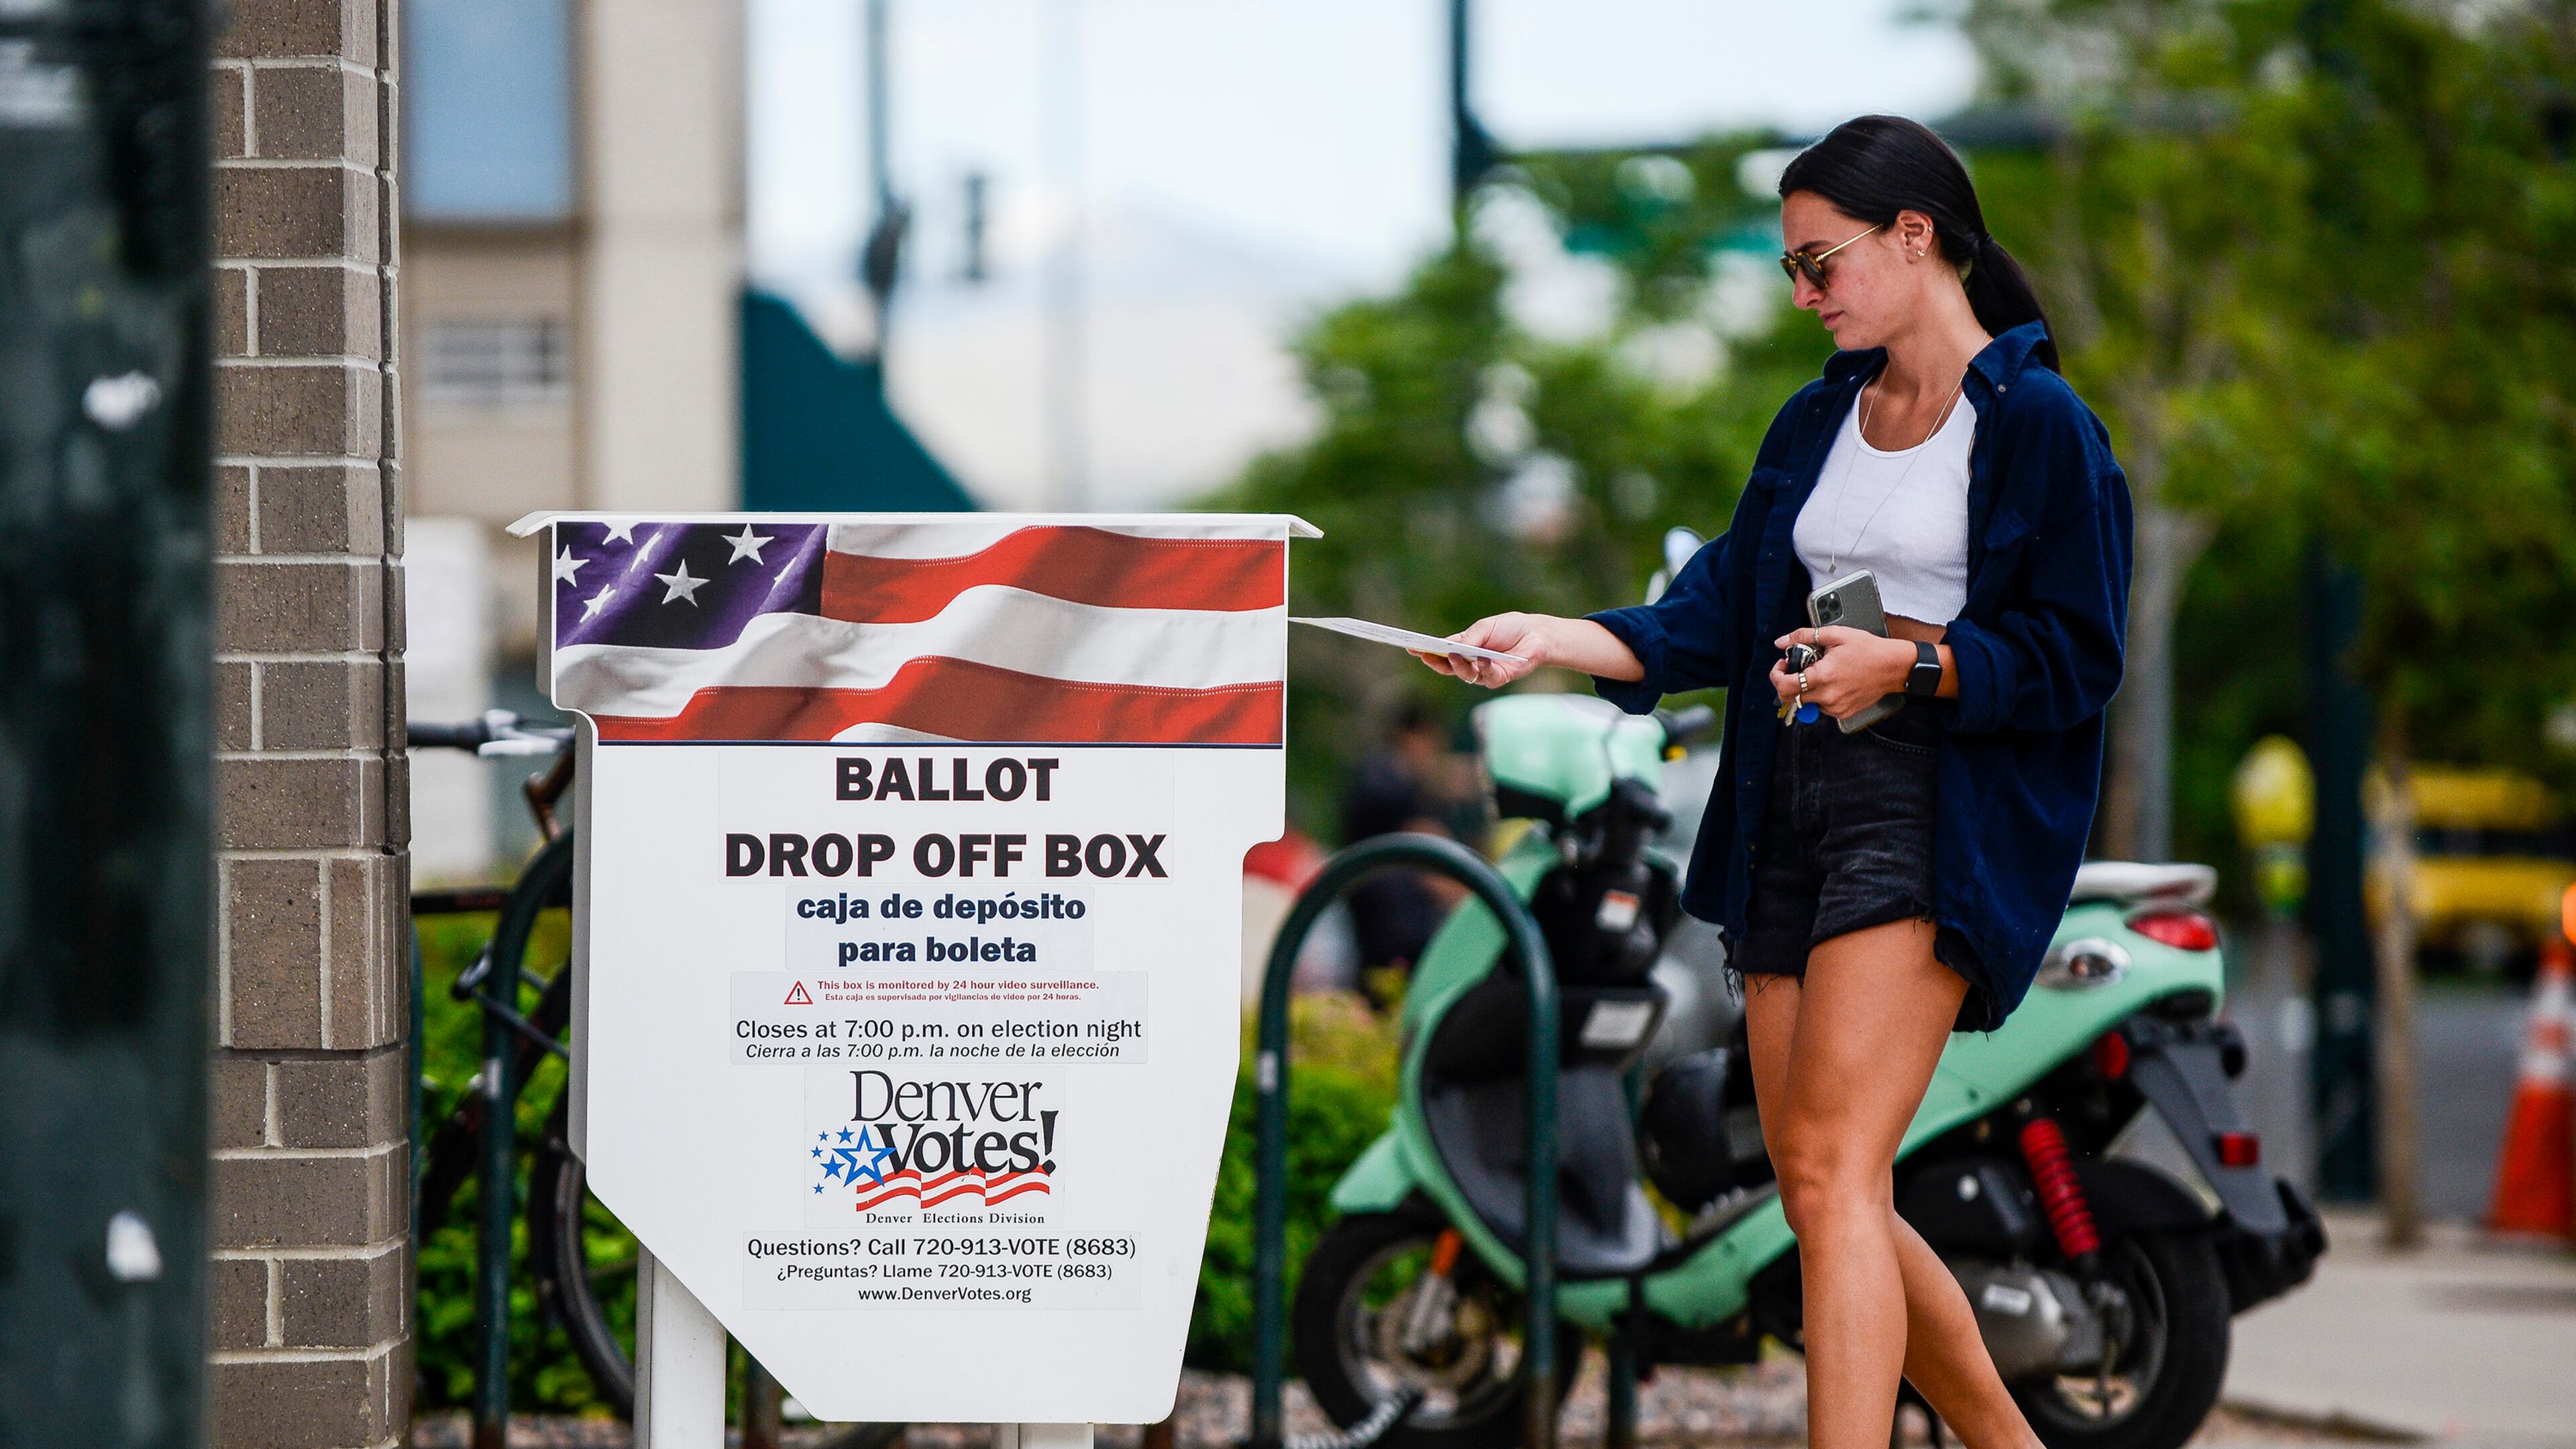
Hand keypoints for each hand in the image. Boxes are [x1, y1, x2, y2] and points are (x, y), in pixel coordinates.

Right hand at [1412, 613, 1551, 687]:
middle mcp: (1471, 663)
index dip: (1426, 652)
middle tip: (1425, 655)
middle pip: (1448, 667)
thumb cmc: (1509, 628)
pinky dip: (1484, 667)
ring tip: (1454, 655)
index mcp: (1464, 648)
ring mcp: (1484, 672)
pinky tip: (1482, 658)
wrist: (1536, 635)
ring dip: (1458, 665)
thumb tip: (1450, 647)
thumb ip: (1469, 638)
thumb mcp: (1485, 628)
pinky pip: (1487, 676)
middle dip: (1435, 662)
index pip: (1441, 653)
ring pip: (1465, 674)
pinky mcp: (1499, 677)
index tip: (1410, 647)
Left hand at [1768, 625, 1911, 719]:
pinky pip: (1822, 707)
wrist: (1893, 667)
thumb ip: (1804, 636)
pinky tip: (1832, 681)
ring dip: (1805, 688)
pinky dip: (1820, 695)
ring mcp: (1836, 707)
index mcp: (1823, 676)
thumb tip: (1781, 642)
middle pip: (1791, 698)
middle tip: (1795, 668)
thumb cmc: (1868, 649)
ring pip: (1806, 703)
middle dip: (1787, 682)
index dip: (1776, 676)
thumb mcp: (1836, 635)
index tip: (1781, 665)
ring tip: (1820, 672)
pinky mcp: (1843, 712)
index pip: (1784, 687)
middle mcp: (1827, 696)